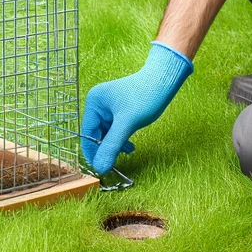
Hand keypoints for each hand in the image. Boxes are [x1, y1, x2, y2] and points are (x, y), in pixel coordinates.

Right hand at [80, 41, 192, 173]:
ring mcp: (108, 107)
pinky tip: (130, 146)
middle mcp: (98, 104)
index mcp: (94, 102)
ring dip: (115, 145)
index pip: (87, 133)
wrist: (164, 81)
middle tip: (116, 163)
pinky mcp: (118, 111)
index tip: (101, 169)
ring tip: (128, 150)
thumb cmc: (145, 97)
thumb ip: (112, 146)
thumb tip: (99, 168)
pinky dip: (120, 140)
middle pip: (96, 135)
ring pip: (105, 135)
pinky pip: (114, 131)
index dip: (93, 152)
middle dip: (106, 148)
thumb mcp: (127, 124)